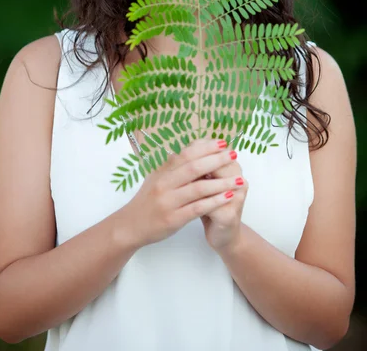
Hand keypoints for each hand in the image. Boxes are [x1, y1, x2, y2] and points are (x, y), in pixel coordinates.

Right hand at [120, 138, 240, 247]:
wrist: (130, 226)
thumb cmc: (147, 200)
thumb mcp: (157, 178)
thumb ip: (173, 165)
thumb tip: (193, 147)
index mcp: (161, 171)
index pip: (186, 154)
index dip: (205, 147)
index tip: (222, 142)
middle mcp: (164, 183)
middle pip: (194, 167)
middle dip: (216, 160)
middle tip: (234, 154)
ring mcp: (168, 201)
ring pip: (198, 188)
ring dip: (221, 183)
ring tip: (239, 179)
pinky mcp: (173, 218)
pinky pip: (198, 208)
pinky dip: (215, 201)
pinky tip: (228, 197)